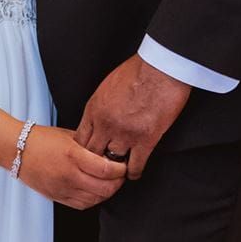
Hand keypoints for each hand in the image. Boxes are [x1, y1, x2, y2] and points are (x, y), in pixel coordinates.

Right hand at [16, 125, 128, 208]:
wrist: (15, 150)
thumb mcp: (69, 135)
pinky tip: (95, 190)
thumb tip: (109, 153)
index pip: (107, 169)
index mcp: (73, 155)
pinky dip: (94, 199)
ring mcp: (62, 188)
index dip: (121, 169)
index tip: (123, 165)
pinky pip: (83, 204)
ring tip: (109, 182)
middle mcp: (69, 174)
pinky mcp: (57, 197)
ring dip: (107, 192)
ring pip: (96, 199)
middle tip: (120, 175)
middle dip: (118, 182)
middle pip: (105, 188)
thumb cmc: (41, 139)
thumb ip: (90, 145)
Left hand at [76, 56, 190, 179]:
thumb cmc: (138, 70)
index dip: (83, 150)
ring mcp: (124, 134)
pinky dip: (134, 172)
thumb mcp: (108, 85)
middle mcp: (106, 124)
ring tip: (116, 173)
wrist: (160, 68)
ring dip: (114, 168)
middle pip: (92, 154)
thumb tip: (100, 115)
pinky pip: (135, 165)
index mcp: (94, 109)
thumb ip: (101, 104)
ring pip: (112, 163)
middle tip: (99, 169)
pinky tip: (134, 173)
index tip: (88, 155)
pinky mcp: (145, 139)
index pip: (80, 139)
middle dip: (95, 163)